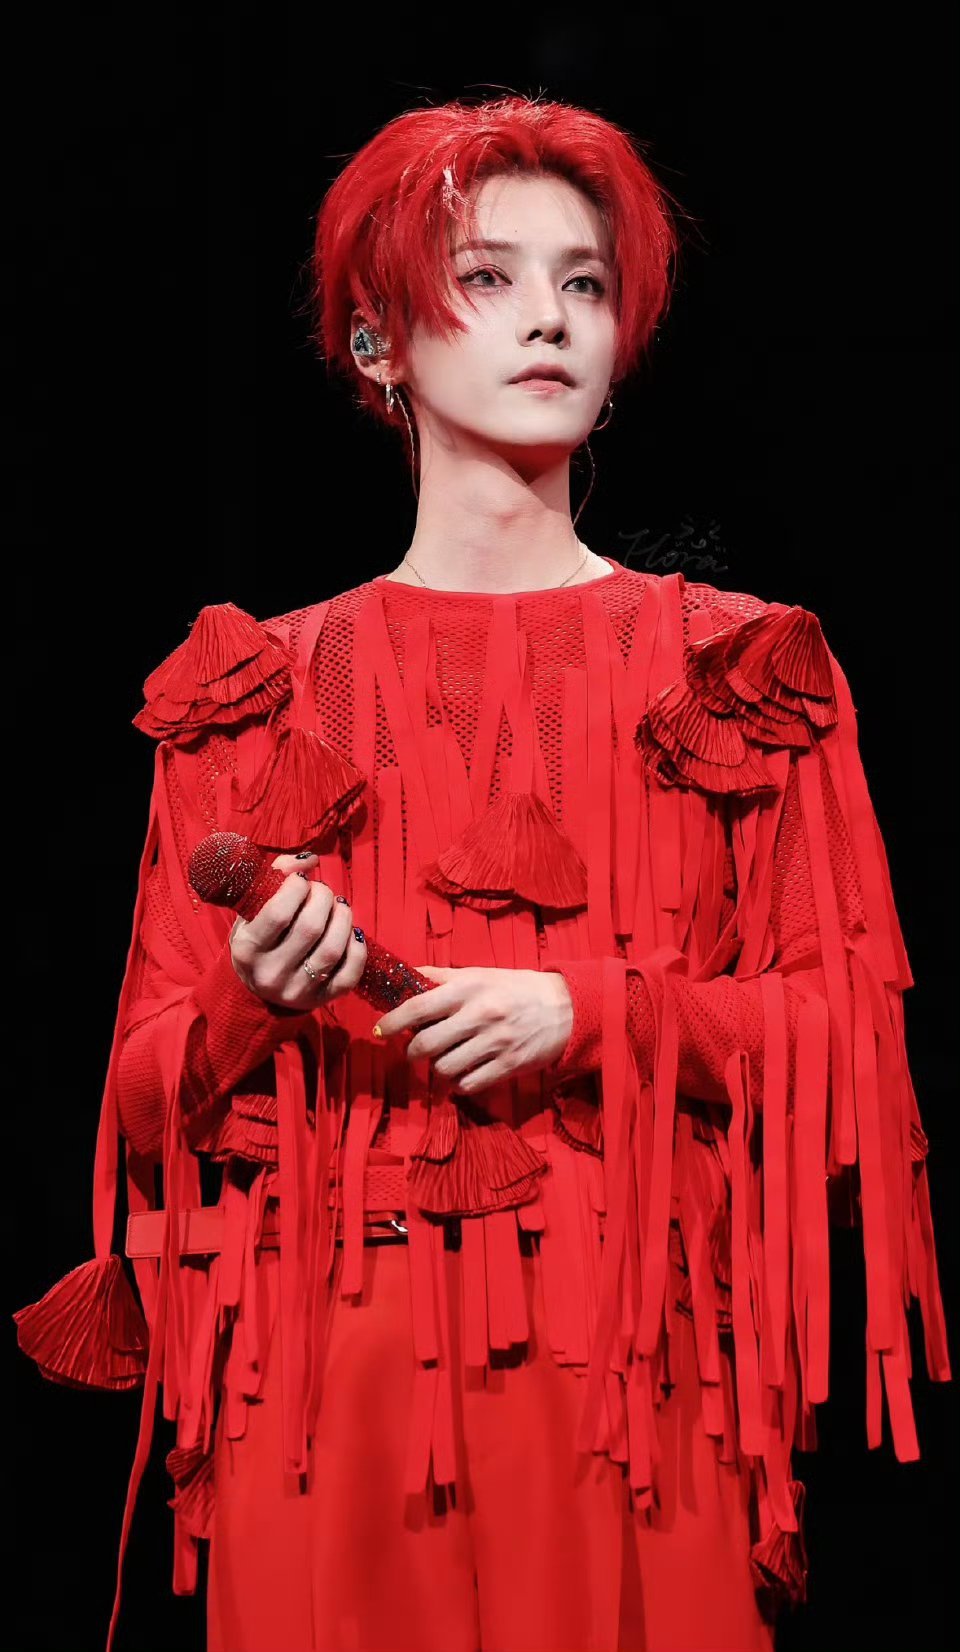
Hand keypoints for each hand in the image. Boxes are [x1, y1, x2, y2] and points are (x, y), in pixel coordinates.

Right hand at [228, 850, 367, 1011]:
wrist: (256, 990)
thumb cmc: (257, 938)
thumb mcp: (252, 910)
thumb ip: (275, 877)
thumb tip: (310, 860)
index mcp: (248, 949)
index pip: (278, 914)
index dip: (297, 888)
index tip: (301, 880)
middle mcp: (271, 974)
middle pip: (310, 927)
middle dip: (323, 898)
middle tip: (322, 891)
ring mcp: (298, 991)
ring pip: (333, 948)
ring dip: (343, 918)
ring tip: (339, 907)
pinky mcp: (322, 1000)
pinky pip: (350, 973)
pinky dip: (357, 947)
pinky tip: (351, 933)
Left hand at [372, 965, 573, 1094]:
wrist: (566, 1008)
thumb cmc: (518, 987)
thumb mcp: (481, 974)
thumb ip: (443, 977)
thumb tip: (407, 974)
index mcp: (469, 988)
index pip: (419, 1006)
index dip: (393, 1021)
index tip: (381, 1030)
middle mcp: (480, 1015)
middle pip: (426, 1044)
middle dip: (412, 1052)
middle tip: (413, 1050)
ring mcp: (495, 1043)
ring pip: (444, 1068)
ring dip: (436, 1068)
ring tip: (443, 1059)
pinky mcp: (508, 1066)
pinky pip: (468, 1084)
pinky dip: (458, 1082)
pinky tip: (462, 1072)